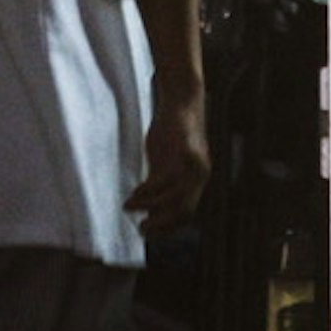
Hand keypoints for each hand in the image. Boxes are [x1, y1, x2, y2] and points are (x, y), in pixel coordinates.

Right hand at [129, 92, 210, 222]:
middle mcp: (201, 175)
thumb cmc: (170, 130)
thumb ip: (160, 181)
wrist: (180, 98)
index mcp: (197, 180)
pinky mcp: (186, 152)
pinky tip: (135, 193)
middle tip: (139, 229)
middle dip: (160, 224)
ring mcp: (195, 165)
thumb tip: (147, 206)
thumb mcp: (164, 160)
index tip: (146, 231)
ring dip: (149, 207)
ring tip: (129, 207)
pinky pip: (167, 180)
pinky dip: (149, 191)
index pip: (186, 214)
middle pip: (183, 211)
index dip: (167, 227)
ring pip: (175, 199)